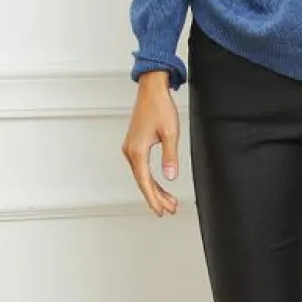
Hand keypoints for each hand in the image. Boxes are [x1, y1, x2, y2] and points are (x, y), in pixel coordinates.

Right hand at [123, 73, 181, 217]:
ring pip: (142, 176)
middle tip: (170, 209)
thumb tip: (170, 177)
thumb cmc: (160, 107)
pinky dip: (151, 178)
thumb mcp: (171, 133)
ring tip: (169, 201)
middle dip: (157, 197)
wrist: (152, 90)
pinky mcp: (134, 144)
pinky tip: (160, 184)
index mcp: (137, 151)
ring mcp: (130, 148)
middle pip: (143, 182)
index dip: (154, 199)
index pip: (145, 182)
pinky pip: (141, 168)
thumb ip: (170, 157)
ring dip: (155, 189)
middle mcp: (130, 151)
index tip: (161, 211)